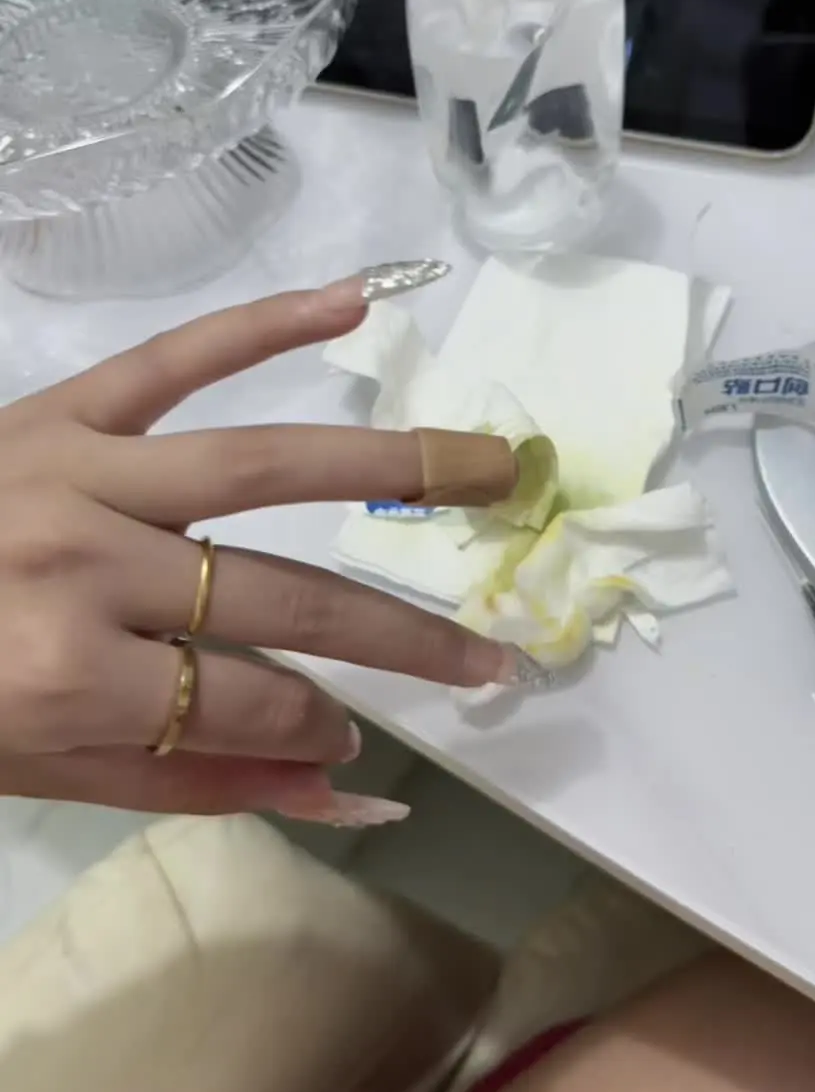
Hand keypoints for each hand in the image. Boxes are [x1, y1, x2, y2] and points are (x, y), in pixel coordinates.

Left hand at [0, 277, 516, 823]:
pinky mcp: (60, 405)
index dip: (316, 729)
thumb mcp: (41, 773)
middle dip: (403, 641)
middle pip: (285, 598)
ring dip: (394, 467)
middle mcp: (88, 565)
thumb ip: (195, 779)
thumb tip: (345, 787)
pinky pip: (174, 356)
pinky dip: (263, 325)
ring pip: (266, 465)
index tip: (350, 739)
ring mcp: (78, 469)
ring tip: (492, 468)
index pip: (253, 701)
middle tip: (492, 662)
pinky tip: (352, 304)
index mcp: (69, 676)